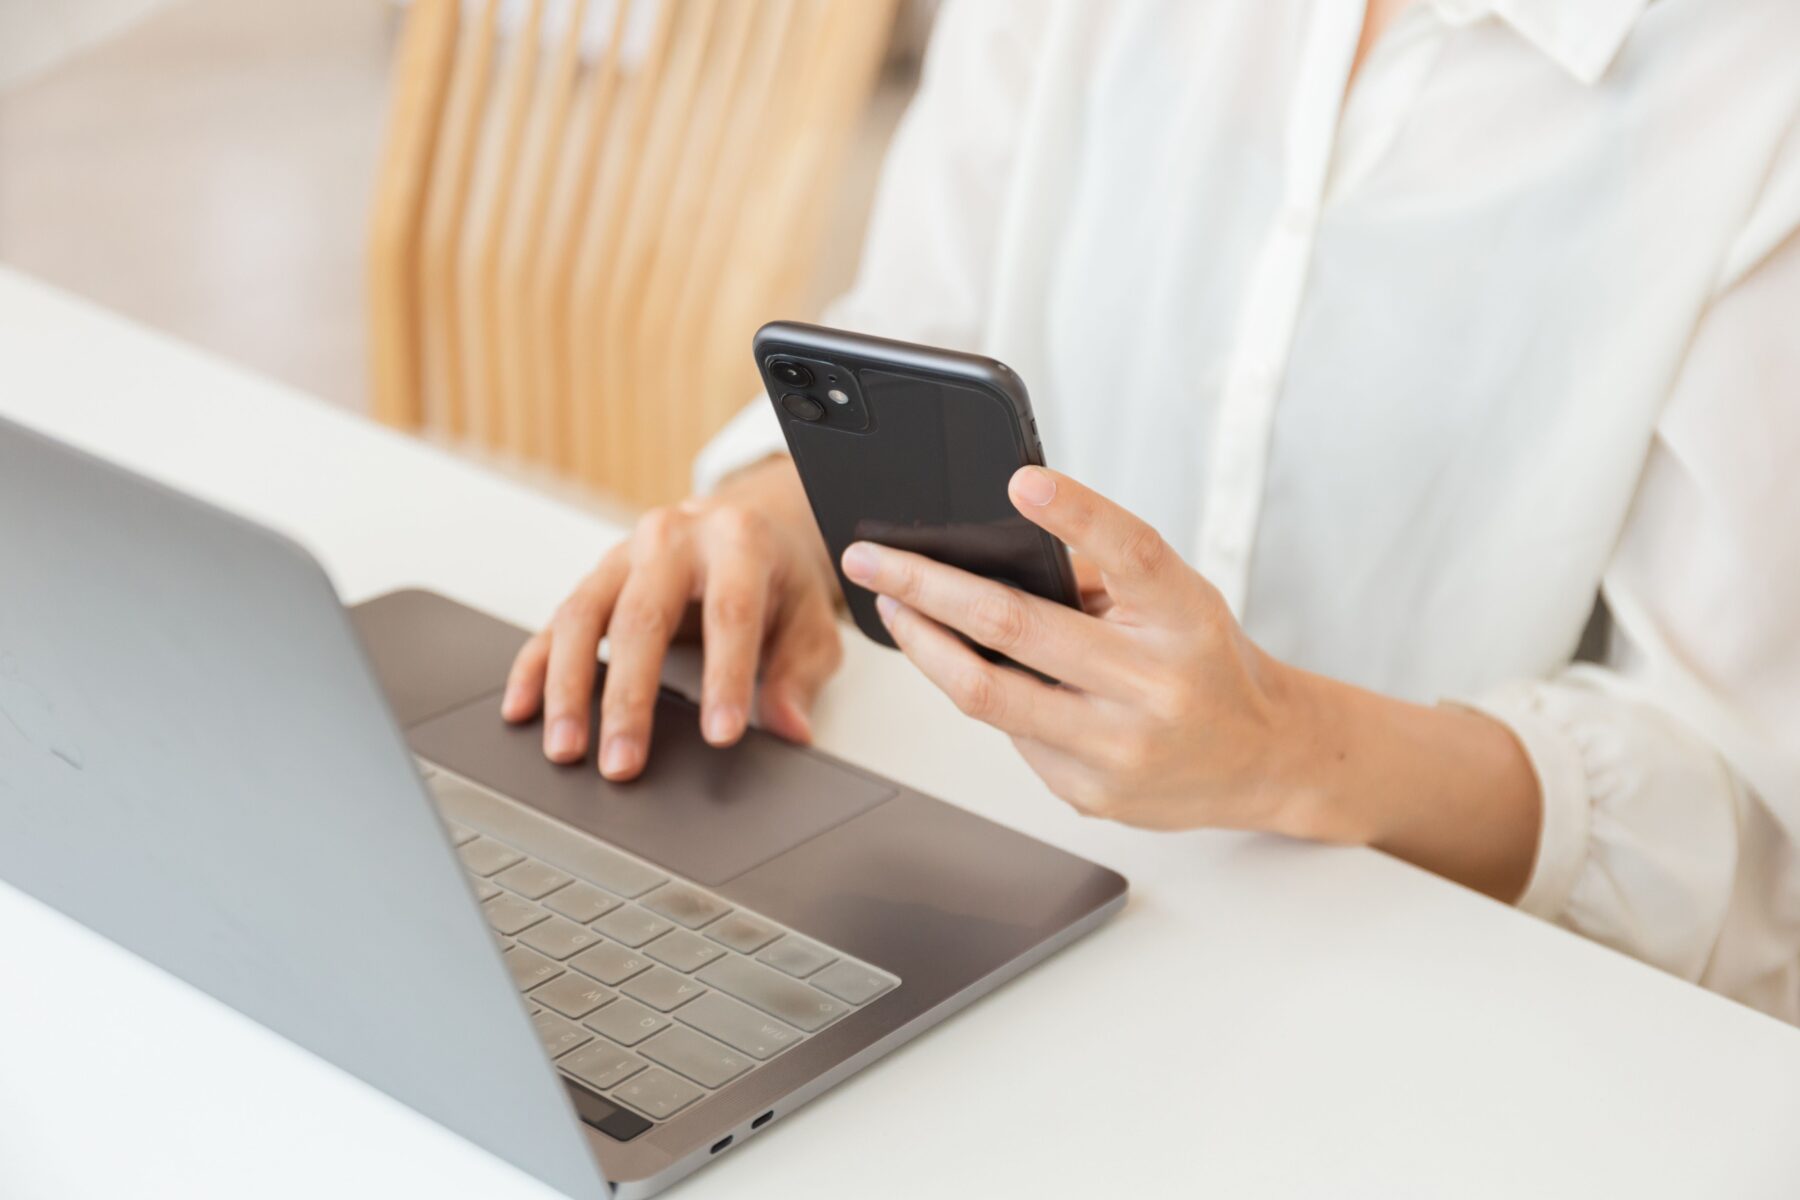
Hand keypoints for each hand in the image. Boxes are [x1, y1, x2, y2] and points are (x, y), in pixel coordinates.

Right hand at [502, 457, 841, 779]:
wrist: (746, 522)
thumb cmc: (777, 576)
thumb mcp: (812, 619)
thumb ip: (799, 673)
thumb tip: (790, 727)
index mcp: (738, 542)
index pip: (730, 613)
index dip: (725, 676)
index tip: (721, 735)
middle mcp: (673, 539)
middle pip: (642, 618)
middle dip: (629, 698)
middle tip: (623, 763)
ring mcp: (625, 556)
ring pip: (583, 617)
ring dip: (568, 689)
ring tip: (566, 749)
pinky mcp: (595, 578)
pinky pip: (555, 622)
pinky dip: (535, 666)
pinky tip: (522, 708)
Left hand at [839, 466, 1314, 833]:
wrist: (1264, 758)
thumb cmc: (1203, 661)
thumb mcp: (1174, 601)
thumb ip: (1095, 578)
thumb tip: (985, 557)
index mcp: (1183, 616)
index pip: (1131, 551)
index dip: (1077, 512)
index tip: (1021, 481)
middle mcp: (1156, 683)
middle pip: (1016, 627)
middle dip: (927, 587)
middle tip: (873, 559)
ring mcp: (1120, 747)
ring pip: (987, 693)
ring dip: (923, 646)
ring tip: (893, 608)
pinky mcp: (1090, 793)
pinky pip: (1010, 735)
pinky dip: (981, 694)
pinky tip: (967, 670)